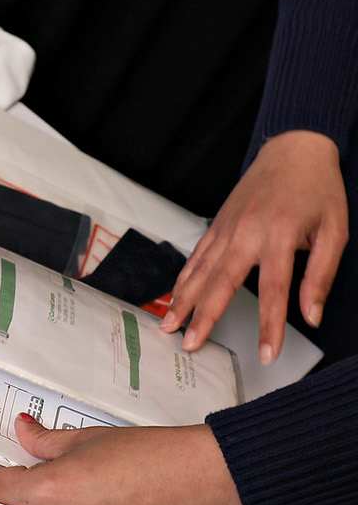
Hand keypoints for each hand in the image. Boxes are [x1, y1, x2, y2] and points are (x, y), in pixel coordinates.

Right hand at [161, 129, 346, 362]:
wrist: (293, 150)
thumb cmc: (318, 190)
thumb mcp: (334, 232)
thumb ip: (320, 276)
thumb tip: (312, 316)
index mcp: (278, 235)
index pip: (273, 290)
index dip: (270, 325)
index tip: (266, 353)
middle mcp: (245, 233)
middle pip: (220, 283)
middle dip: (204, 317)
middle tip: (191, 345)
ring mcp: (226, 229)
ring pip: (200, 271)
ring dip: (183, 301)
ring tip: (169, 327)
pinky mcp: (217, 225)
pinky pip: (196, 257)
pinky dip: (183, 279)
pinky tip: (175, 297)